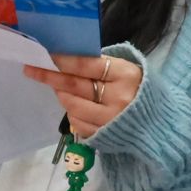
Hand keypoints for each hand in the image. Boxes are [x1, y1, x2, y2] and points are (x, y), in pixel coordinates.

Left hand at [22, 53, 141, 139]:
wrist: (159, 123)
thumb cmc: (139, 90)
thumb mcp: (127, 70)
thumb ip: (102, 65)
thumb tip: (67, 59)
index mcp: (126, 75)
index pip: (87, 65)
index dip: (63, 60)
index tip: (44, 54)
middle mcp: (118, 98)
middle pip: (75, 85)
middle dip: (50, 76)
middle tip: (31, 69)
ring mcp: (110, 120)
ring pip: (72, 106)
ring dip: (61, 94)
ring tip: (58, 87)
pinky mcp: (104, 136)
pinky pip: (77, 123)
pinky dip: (71, 112)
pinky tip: (75, 106)